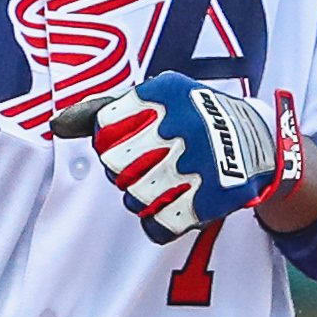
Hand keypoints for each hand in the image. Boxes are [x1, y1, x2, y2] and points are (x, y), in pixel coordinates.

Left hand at [49, 72, 295, 243]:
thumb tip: (57, 125)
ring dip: (143, 196)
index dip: (112, 142)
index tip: (135, 139)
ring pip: (133, 198)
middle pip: (114, 166)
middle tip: (151, 163)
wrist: (260, 143)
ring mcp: (200, 161)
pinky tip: (177, 203)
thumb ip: (103, 111)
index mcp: (166, 92)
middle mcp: (184, 122)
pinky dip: (160, 221)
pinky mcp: (214, 198)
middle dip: (125, 170)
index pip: (103, 130)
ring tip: (166, 183)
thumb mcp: (155, 101)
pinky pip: (157, 225)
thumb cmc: (193, 119)